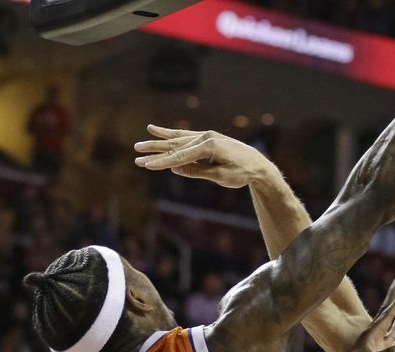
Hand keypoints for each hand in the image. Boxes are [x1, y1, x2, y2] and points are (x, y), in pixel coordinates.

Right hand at [134, 125, 273, 187]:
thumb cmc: (242, 173)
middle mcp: (206, 137)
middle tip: (136, 152)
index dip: (162, 162)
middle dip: (155, 150)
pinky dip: (170, 134)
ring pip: (178, 139)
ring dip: (158, 141)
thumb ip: (197, 172)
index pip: (181, 156)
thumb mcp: (220, 177)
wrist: (258, 165)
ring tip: (141, 142)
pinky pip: (185, 136)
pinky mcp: (207, 137)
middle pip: (176, 145)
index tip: (146, 165)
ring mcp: (206, 135)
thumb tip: (175, 168)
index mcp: (209, 147)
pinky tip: (155, 130)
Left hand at [335, 279, 394, 351]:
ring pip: (386, 319)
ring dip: (393, 307)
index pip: (386, 314)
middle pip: (384, 310)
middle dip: (392, 296)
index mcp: (371, 334)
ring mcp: (373, 340)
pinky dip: (394, 326)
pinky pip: (387, 333)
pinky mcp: (375, 348)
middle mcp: (371, 333)